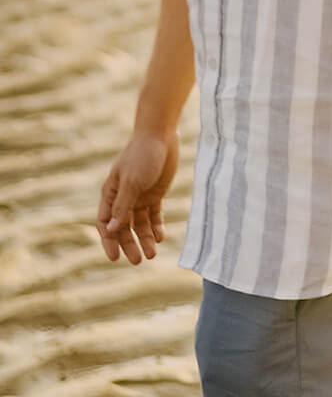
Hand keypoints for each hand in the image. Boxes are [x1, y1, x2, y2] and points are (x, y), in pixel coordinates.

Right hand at [97, 129, 178, 263]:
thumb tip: (112, 230)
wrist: (161, 135)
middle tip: (138, 261)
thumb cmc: (142, 156)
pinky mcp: (155, 193)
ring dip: (145, 239)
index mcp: (110, 194)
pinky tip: (161, 237)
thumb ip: (123, 206)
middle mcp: (123, 198)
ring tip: (152, 254)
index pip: (105, 223)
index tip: (114, 258)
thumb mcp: (132, 182)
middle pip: (123, 227)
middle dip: (129, 244)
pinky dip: (156, 227)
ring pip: (139, 224)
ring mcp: (139, 196)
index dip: (108, 241)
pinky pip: (153, 215)